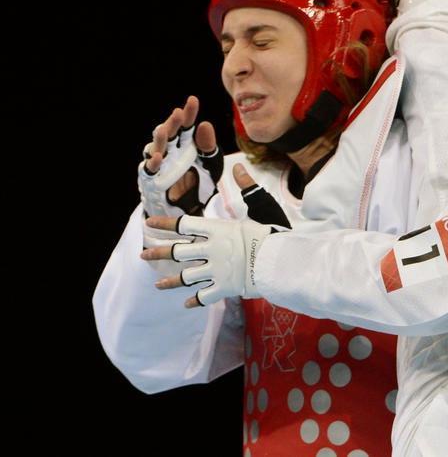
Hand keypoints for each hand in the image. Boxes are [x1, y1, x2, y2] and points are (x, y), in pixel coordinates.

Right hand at [138, 96, 221, 218]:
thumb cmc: (198, 182)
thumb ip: (208, 146)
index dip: (188, 114)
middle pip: (170, 134)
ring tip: (165, 130)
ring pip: (157, 148)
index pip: (185, 126)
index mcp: (184, 145)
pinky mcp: (153, 180)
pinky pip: (151, 170)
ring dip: (160, 140)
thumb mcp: (210, 164)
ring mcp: (160, 164)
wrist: (189, 208)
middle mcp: (170, 151)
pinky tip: (158, 157)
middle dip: (173, 123)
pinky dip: (153, 164)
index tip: (193, 100)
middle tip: (179, 113)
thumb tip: (206, 124)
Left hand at [141, 164, 285, 307]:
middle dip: (158, 253)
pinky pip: (204, 296)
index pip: (184, 224)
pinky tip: (186, 303)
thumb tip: (238, 167)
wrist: (282, 262)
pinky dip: (195, 301)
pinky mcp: (224, 288)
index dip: (164, 223)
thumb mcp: (262, 206)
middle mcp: (211, 250)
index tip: (148, 223)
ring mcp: (216, 270)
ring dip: (170, 282)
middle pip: (177, 252)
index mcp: (218, 229)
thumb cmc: (273, 232)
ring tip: (158, 285)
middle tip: (143, 254)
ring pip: (186, 277)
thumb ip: (247, 188)